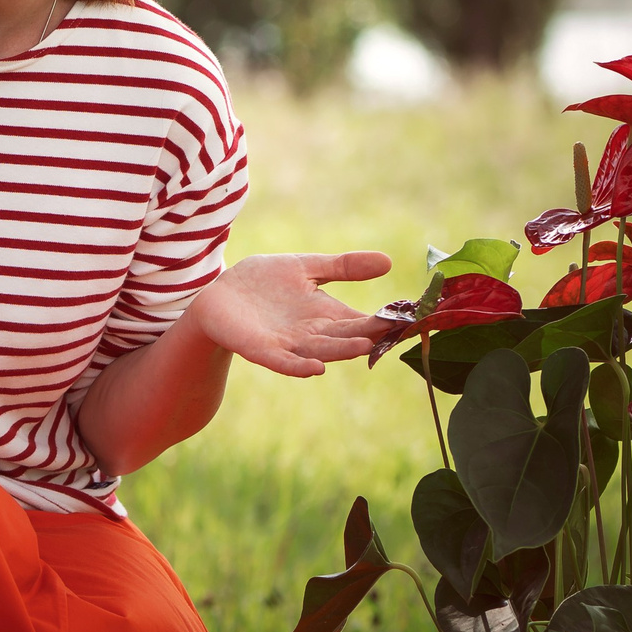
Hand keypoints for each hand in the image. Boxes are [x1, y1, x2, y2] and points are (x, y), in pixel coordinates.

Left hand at [187, 251, 394, 377]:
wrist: (218, 296)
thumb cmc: (263, 283)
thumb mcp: (306, 267)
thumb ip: (343, 267)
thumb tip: (388, 262)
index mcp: (326, 314)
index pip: (362, 320)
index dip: (385, 320)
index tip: (412, 317)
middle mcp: (312, 333)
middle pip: (346, 336)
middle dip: (368, 335)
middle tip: (394, 332)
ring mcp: (288, 344)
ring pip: (319, 350)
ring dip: (340, 351)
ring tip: (363, 347)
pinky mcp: (260, 349)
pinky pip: (282, 362)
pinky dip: (298, 367)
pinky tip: (315, 369)